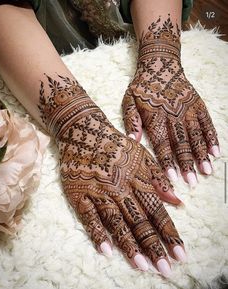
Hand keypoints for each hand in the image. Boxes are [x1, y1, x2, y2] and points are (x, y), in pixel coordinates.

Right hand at [38, 73, 185, 276]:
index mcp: (137, 179)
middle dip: (153, 246)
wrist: (84, 131)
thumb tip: (177, 201)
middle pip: (139, 221)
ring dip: (129, 245)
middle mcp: (120, 188)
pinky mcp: (80, 195)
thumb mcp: (141, 155)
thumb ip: (158, 178)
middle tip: (164, 269)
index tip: (179, 254)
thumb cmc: (115, 144)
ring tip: (142, 265)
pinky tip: (107, 251)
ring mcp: (99, 192)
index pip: (156, 211)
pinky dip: (98, 234)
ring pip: (117, 222)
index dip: (168, 233)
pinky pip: (89, 217)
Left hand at [122, 16, 219, 186]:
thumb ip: (131, 121)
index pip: (162, 143)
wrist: (160, 65)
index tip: (173, 178)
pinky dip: (212, 138)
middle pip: (181, 143)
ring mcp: (188, 110)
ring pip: (196, 135)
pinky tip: (216, 152)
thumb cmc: (142, 87)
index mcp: (155, 117)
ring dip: (202, 154)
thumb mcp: (129, 101)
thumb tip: (132, 141)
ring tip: (207, 171)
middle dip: (187, 164)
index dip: (168, 161)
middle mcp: (173, 115)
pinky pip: (207, 123)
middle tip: (193, 182)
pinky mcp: (197, 105)